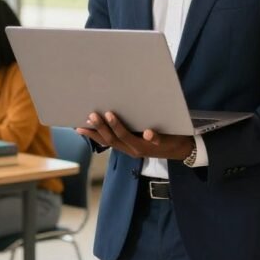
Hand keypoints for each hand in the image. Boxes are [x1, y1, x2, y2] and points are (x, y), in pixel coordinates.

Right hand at [76, 112, 193, 160]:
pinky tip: (148, 131)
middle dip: (100, 127)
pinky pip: (155, 140)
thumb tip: (112, 110)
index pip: (105, 141)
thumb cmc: (158, 138)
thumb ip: (128, 126)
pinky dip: (151, 136)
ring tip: (109, 114)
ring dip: (117, 127)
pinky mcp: (160, 143)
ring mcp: (146, 147)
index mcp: (126, 146)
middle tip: (91, 115)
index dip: (92, 135)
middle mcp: (133, 149)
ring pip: (128, 138)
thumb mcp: (139, 134)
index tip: (78, 127)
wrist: (182, 149)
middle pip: (112, 139)